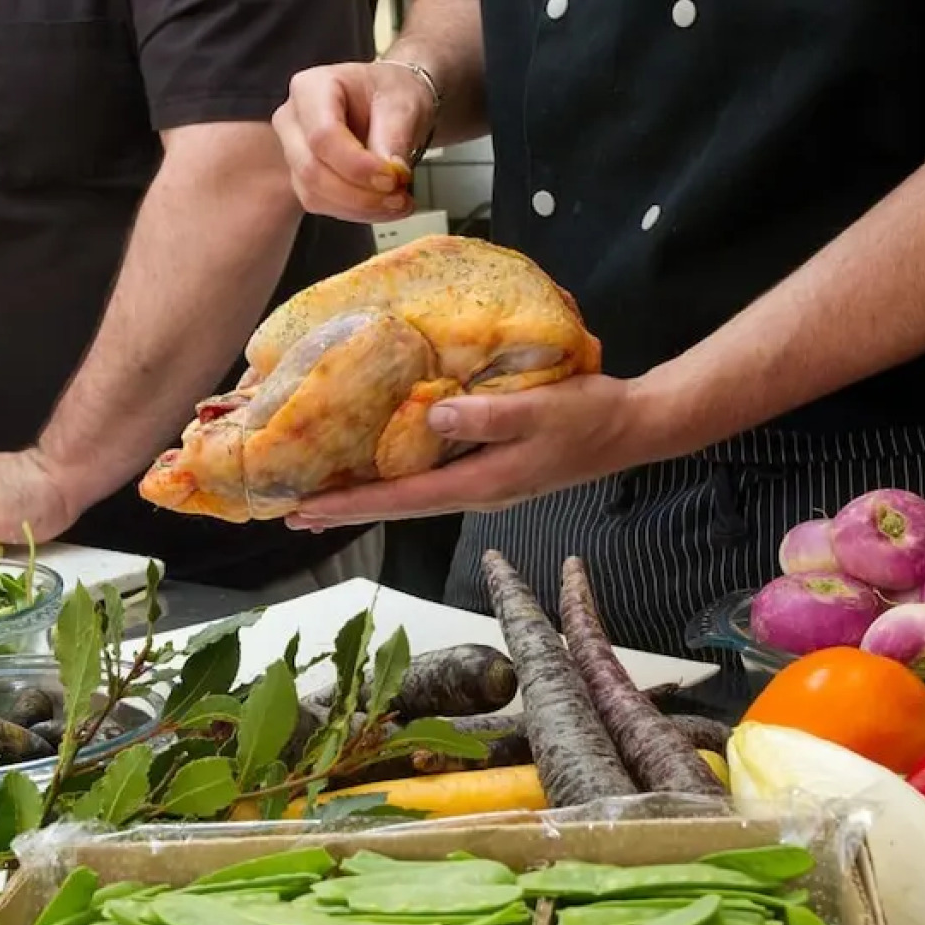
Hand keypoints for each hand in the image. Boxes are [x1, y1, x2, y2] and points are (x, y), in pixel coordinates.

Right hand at [273, 61, 436, 222]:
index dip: (357, 166)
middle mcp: (292, 120)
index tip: (394, 178)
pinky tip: (385, 206)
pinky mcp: (304, 179)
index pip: (323, 136)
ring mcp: (294, 152)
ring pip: (315, 194)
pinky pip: (324, 205)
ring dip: (361, 208)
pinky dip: (358, 212)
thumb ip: (394, 137)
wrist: (390, 103)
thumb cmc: (391, 93)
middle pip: (312, 170)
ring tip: (400, 202)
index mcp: (311, 87)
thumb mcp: (402, 103)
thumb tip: (390, 174)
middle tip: (400, 196)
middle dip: (359, 194)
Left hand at [288, 375, 653, 527]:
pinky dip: (394, 481)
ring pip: (410, 496)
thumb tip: (429, 416)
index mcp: (481, 484)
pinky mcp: (490, 470)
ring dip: (366, 499)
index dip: (352, 504)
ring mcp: (483, 485)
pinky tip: (379, 472)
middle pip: (397, 507)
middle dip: (345, 510)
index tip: (306, 509)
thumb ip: (486, 415)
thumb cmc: (588, 417)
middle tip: (292, 514)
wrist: (631, 427)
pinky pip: (429, 480)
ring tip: (322, 501)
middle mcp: (475, 493)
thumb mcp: (538, 410)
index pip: (402, 500)